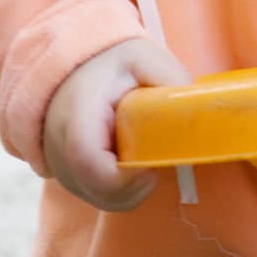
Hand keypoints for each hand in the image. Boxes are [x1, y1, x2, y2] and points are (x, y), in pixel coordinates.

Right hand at [42, 38, 190, 209]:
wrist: (72, 70)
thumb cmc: (109, 65)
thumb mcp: (141, 57)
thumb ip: (170, 78)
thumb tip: (197, 109)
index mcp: (76, 115)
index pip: (88, 162)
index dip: (125, 176)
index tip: (151, 164)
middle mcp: (59, 148)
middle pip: (99, 191)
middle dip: (137, 186)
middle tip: (155, 159)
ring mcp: (60, 168)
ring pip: (102, 200)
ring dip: (132, 188)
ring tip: (142, 155)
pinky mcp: (68, 179)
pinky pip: (98, 197)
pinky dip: (121, 189)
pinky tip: (128, 162)